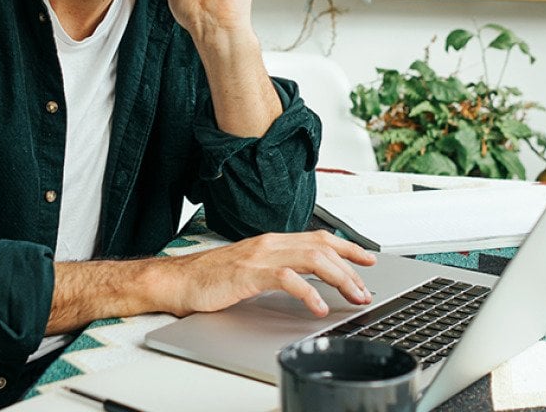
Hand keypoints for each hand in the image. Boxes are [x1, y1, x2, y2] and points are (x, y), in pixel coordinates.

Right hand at [159, 231, 376, 317]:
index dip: (347, 246)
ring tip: (352, 296)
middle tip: (365, 289)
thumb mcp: (251, 270)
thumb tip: (306, 283)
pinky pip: (287, 279)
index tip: (368, 258)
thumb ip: (277, 270)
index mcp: (271, 242)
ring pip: (311, 259)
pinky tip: (318, 307)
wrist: (177, 281)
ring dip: (338, 278)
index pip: (318, 238)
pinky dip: (308, 293)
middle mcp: (269, 244)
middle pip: (322, 248)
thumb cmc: (209, 279)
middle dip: (350, 268)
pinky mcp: (249, 273)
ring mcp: (260, 256)